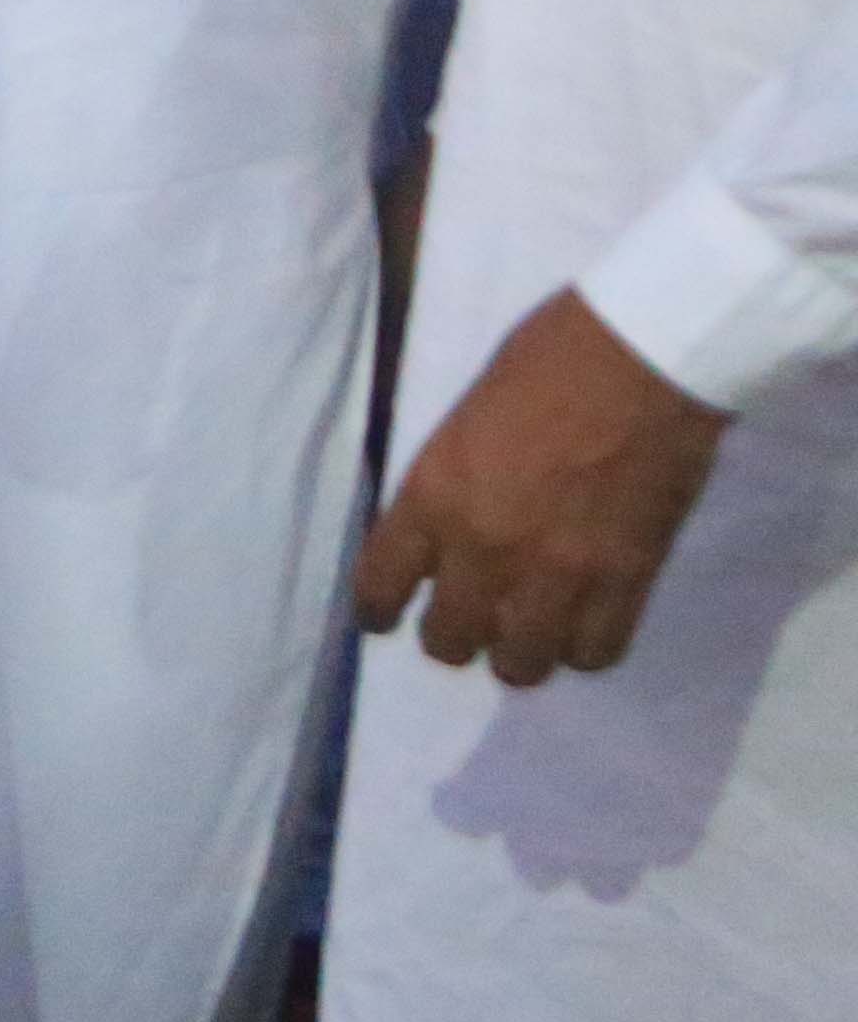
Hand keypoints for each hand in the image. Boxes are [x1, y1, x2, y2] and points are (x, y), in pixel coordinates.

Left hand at [356, 288, 729, 682]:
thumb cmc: (547, 361)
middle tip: (470, 622)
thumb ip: (450, 484)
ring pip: (521, 663)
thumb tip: (449, 529)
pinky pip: (594, 653)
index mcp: (434, 495)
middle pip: (450, 639)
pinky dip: (584, 649)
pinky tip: (582, 629)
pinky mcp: (626, 582)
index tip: (384, 619)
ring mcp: (558, 571)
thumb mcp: (464, 420)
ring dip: (519, 653)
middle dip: (453, 638)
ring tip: (528, 632)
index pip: (380, 583)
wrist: (643, 358)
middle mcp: (485, 546)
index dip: (378, 610)